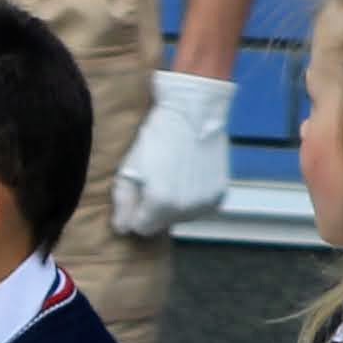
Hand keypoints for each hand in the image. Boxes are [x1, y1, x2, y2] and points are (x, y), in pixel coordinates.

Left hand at [109, 69, 239, 242]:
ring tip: (171, 177)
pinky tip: (187, 177)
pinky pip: (199, 208)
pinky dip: (191, 199)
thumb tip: (122, 228)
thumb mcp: (129, 168)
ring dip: (173, 206)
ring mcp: (206, 202)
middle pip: (161, 225)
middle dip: (153, 210)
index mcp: (161, 203)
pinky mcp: (219, 194)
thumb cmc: (157, 138)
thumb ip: (123, 204)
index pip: (140, 228)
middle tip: (153, 182)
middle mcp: (186, 208)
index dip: (134, 213)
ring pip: (181, 218)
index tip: (136, 194)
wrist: (193, 114)